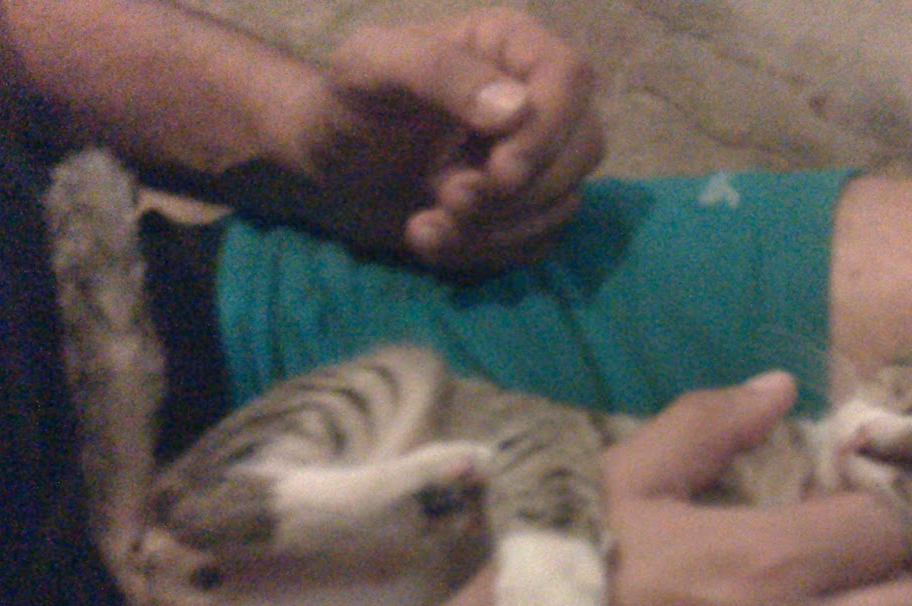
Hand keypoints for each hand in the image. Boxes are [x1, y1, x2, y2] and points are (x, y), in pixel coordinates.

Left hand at [271, 9, 603, 270]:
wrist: (327, 168)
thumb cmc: (346, 104)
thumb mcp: (371, 67)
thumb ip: (438, 71)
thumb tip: (515, 111)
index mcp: (510, 47)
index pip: (571, 78)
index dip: (548, 130)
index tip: (500, 171)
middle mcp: (536, 99)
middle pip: (583, 146)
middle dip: (519, 191)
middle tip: (449, 198)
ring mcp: (537, 159)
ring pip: (564, 202)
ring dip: (495, 228)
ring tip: (426, 222)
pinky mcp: (524, 210)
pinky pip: (538, 241)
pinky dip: (485, 251)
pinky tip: (431, 238)